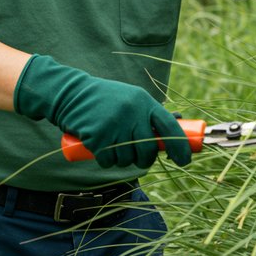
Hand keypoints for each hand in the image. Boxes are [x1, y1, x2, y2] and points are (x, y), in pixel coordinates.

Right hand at [13, 54, 191, 168]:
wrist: (71, 94)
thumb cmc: (106, 99)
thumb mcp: (131, 99)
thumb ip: (151, 113)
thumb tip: (178, 124)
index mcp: (144, 101)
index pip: (169, 126)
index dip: (180, 146)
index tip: (184, 161)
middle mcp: (132, 112)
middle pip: (148, 150)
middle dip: (144, 159)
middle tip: (138, 156)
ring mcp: (114, 124)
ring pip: (128, 159)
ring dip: (122, 160)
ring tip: (113, 145)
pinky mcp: (98, 136)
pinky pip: (109, 161)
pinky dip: (106, 160)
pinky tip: (100, 148)